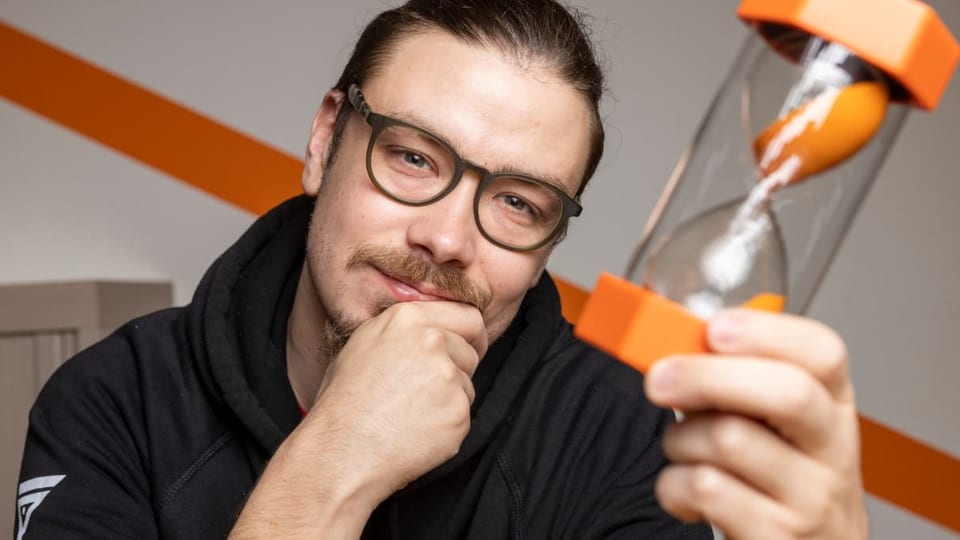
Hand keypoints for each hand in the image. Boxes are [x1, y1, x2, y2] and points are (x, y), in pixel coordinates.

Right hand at [304, 301, 487, 502]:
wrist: (340, 451)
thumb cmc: (343, 403)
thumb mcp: (364, 344)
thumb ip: (405, 329)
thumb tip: (432, 327)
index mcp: (407, 318)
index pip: (467, 316)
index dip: (468, 335)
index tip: (468, 347)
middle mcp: (432, 340)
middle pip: (471, 351)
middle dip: (458, 368)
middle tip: (426, 391)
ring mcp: (448, 376)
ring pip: (467, 385)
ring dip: (450, 398)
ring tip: (410, 413)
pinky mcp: (458, 411)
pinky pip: (463, 415)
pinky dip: (446, 425)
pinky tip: (415, 430)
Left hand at [644, 309, 866, 539]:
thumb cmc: (779, 484)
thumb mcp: (774, 426)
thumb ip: (735, 381)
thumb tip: (674, 342)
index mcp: (830, 406)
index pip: (823, 353)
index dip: (767, 332)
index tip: (714, 328)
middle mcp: (831, 449)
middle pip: (786, 393)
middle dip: (706, 376)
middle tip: (660, 378)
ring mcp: (810, 499)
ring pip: (729, 440)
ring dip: (680, 440)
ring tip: (683, 451)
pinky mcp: (776, 538)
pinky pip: (705, 489)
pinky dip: (673, 486)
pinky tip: (684, 491)